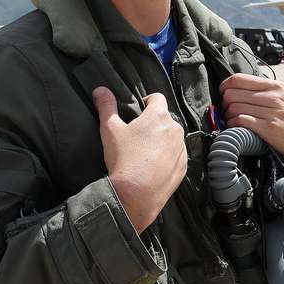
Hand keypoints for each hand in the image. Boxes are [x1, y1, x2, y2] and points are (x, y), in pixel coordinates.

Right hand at [93, 87, 185, 232]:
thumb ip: (106, 106)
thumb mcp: (109, 129)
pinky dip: (167, 157)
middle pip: (165, 119)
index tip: (139, 110)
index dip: (147, 101)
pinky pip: (176, 155)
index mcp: (159, 116)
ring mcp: (181, 148)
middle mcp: (175, 129)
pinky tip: (152, 166)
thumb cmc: (123, 158)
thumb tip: (100, 89)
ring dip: (162, 140)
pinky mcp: (183, 166)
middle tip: (137, 135)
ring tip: (144, 152)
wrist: (136, 194)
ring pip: (172, 137)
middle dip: (153, 123)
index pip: (157, 98)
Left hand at [220, 74, 283, 173]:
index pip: (238, 79)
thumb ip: (265, 91)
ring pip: (234, 108)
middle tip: (229, 111)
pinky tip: (237, 129)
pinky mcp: (269, 129)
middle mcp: (273, 96)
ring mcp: (271, 112)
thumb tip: (239, 89)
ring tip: (234, 121)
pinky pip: (240, 122)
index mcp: (275, 86)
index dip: (225, 87)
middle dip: (225, 103)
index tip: (225, 96)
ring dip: (228, 116)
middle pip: (232, 93)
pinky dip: (233, 126)